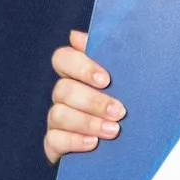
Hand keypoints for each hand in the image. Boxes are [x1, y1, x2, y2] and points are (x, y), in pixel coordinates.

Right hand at [45, 31, 124, 163]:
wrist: (125, 144)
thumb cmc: (123, 103)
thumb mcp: (123, 79)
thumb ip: (110, 55)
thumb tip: (79, 35)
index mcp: (76, 74)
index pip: (63, 58)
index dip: (81, 66)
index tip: (106, 79)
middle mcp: (62, 94)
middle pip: (63, 89)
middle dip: (93, 101)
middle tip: (119, 111)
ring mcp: (56, 119)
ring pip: (59, 114)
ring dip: (88, 122)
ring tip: (113, 130)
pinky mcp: (54, 143)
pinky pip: (54, 140)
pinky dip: (75, 141)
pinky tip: (93, 143)